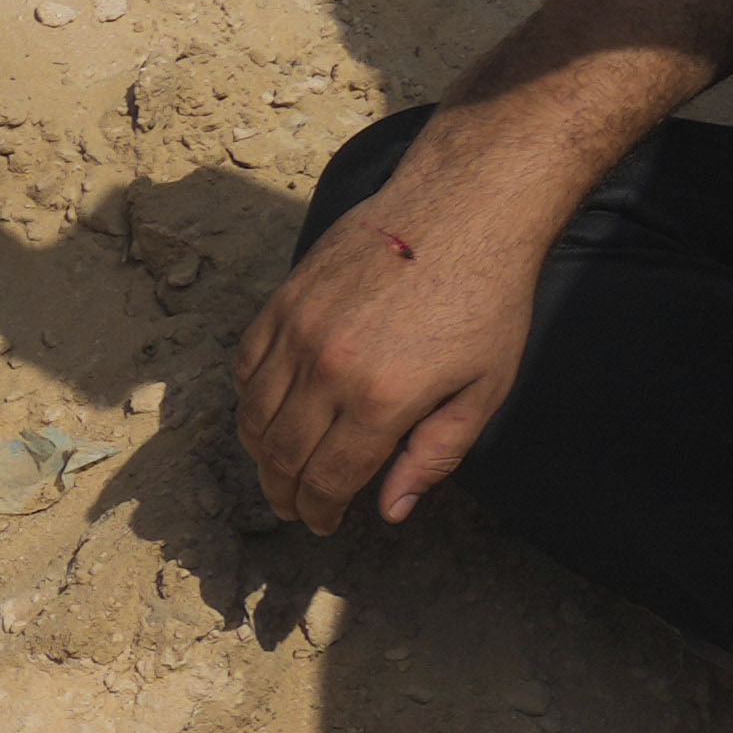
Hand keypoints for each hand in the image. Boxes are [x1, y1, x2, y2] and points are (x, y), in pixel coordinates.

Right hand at [234, 130, 575, 530]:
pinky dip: (248, 399)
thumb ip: (435, 454)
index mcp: (382, 400)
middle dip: (283, 492)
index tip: (324, 523)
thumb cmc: (487, 299)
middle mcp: (327, 371)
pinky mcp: (282, 301)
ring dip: (259, 454)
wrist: (463, 209)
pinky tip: (269, 412)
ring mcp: (297, 332)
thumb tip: (390, 510)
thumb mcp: (484, 388)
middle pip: (281, 455)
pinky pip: (245, 366)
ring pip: (253, 416)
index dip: (321, 511)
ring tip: (275, 469)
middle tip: (294, 508)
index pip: (328, 479)